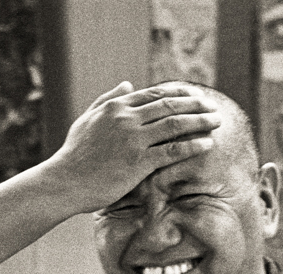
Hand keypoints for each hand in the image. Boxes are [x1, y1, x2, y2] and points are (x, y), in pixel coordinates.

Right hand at [48, 82, 221, 212]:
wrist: (65, 181)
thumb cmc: (75, 154)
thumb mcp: (88, 119)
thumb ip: (108, 99)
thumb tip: (128, 83)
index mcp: (116, 106)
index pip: (155, 94)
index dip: (179, 94)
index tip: (195, 97)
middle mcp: (127, 118)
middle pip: (170, 106)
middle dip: (196, 106)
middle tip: (213, 108)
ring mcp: (134, 139)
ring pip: (176, 125)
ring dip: (200, 122)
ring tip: (217, 122)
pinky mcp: (139, 161)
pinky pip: (173, 150)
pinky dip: (193, 145)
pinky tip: (207, 144)